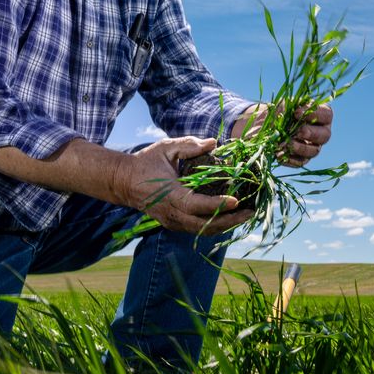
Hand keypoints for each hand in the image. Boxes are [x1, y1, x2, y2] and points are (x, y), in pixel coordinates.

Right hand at [121, 137, 253, 234]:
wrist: (123, 182)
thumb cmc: (145, 162)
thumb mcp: (165, 148)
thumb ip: (189, 145)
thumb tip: (214, 143)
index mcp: (170, 195)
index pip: (197, 205)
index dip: (217, 205)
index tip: (236, 200)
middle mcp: (171, 213)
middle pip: (204, 225)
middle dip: (229, 220)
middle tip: (250, 211)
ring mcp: (172, 222)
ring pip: (202, 230)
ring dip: (225, 225)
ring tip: (245, 215)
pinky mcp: (173, 224)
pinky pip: (197, 229)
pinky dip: (215, 225)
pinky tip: (229, 217)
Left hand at [233, 103, 333, 167]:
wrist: (261, 126)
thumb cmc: (276, 112)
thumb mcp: (283, 105)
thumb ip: (291, 107)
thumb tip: (297, 113)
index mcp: (319, 115)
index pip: (326, 114)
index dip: (315, 114)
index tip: (296, 112)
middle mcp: (320, 132)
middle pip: (325, 136)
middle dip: (312, 134)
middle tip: (299, 131)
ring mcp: (312, 147)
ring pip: (314, 151)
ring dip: (301, 148)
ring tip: (287, 144)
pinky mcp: (301, 159)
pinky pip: (300, 162)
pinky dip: (290, 159)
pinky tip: (279, 154)